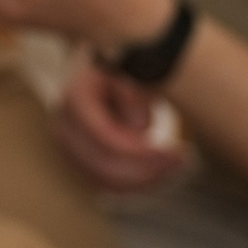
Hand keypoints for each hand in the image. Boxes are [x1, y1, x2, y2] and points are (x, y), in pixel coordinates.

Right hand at [52, 59, 186, 192]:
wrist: (99, 67)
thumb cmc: (120, 64)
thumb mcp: (132, 66)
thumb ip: (135, 92)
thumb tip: (140, 128)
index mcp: (76, 100)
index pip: (107, 138)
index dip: (142, 152)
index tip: (176, 152)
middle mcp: (65, 127)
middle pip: (105, 166)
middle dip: (147, 170)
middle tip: (182, 160)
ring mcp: (69, 148)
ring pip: (106, 181)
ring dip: (144, 180)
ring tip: (175, 166)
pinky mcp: (79, 161)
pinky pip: (106, 184)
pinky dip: (135, 183)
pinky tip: (159, 171)